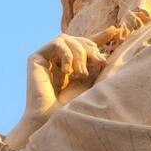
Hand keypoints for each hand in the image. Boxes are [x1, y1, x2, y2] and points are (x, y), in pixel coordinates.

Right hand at [4, 33, 106, 147]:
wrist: (52, 119)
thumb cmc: (70, 107)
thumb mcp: (89, 83)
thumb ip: (94, 66)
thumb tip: (102, 51)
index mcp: (69, 65)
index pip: (84, 46)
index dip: (99, 37)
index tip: (115, 31)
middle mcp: (56, 60)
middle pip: (76, 40)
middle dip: (90, 47)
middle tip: (98, 61)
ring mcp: (45, 58)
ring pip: (67, 39)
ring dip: (79, 52)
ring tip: (82, 74)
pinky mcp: (35, 58)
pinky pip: (56, 43)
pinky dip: (67, 54)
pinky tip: (68, 72)